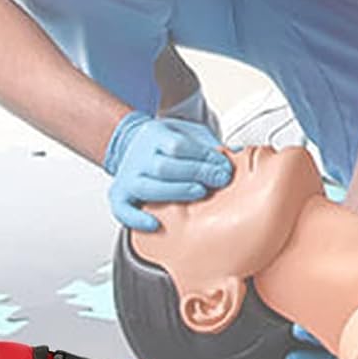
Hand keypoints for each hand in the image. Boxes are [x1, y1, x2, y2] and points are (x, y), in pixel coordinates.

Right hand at [103, 112, 231, 231]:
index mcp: (155, 136)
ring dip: (176, 192)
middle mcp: (139, 156)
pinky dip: (136, 219)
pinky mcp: (120, 195)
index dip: (203, 157)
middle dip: (195, 173)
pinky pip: (122, 210)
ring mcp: (128, 177)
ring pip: (148, 188)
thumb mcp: (188, 133)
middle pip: (164, 167)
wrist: (132, 143)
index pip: (178, 146)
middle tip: (219, 180)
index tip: (223, 166)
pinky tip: (155, 225)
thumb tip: (238, 153)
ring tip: (199, 194)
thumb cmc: (165, 143)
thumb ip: (209, 144)